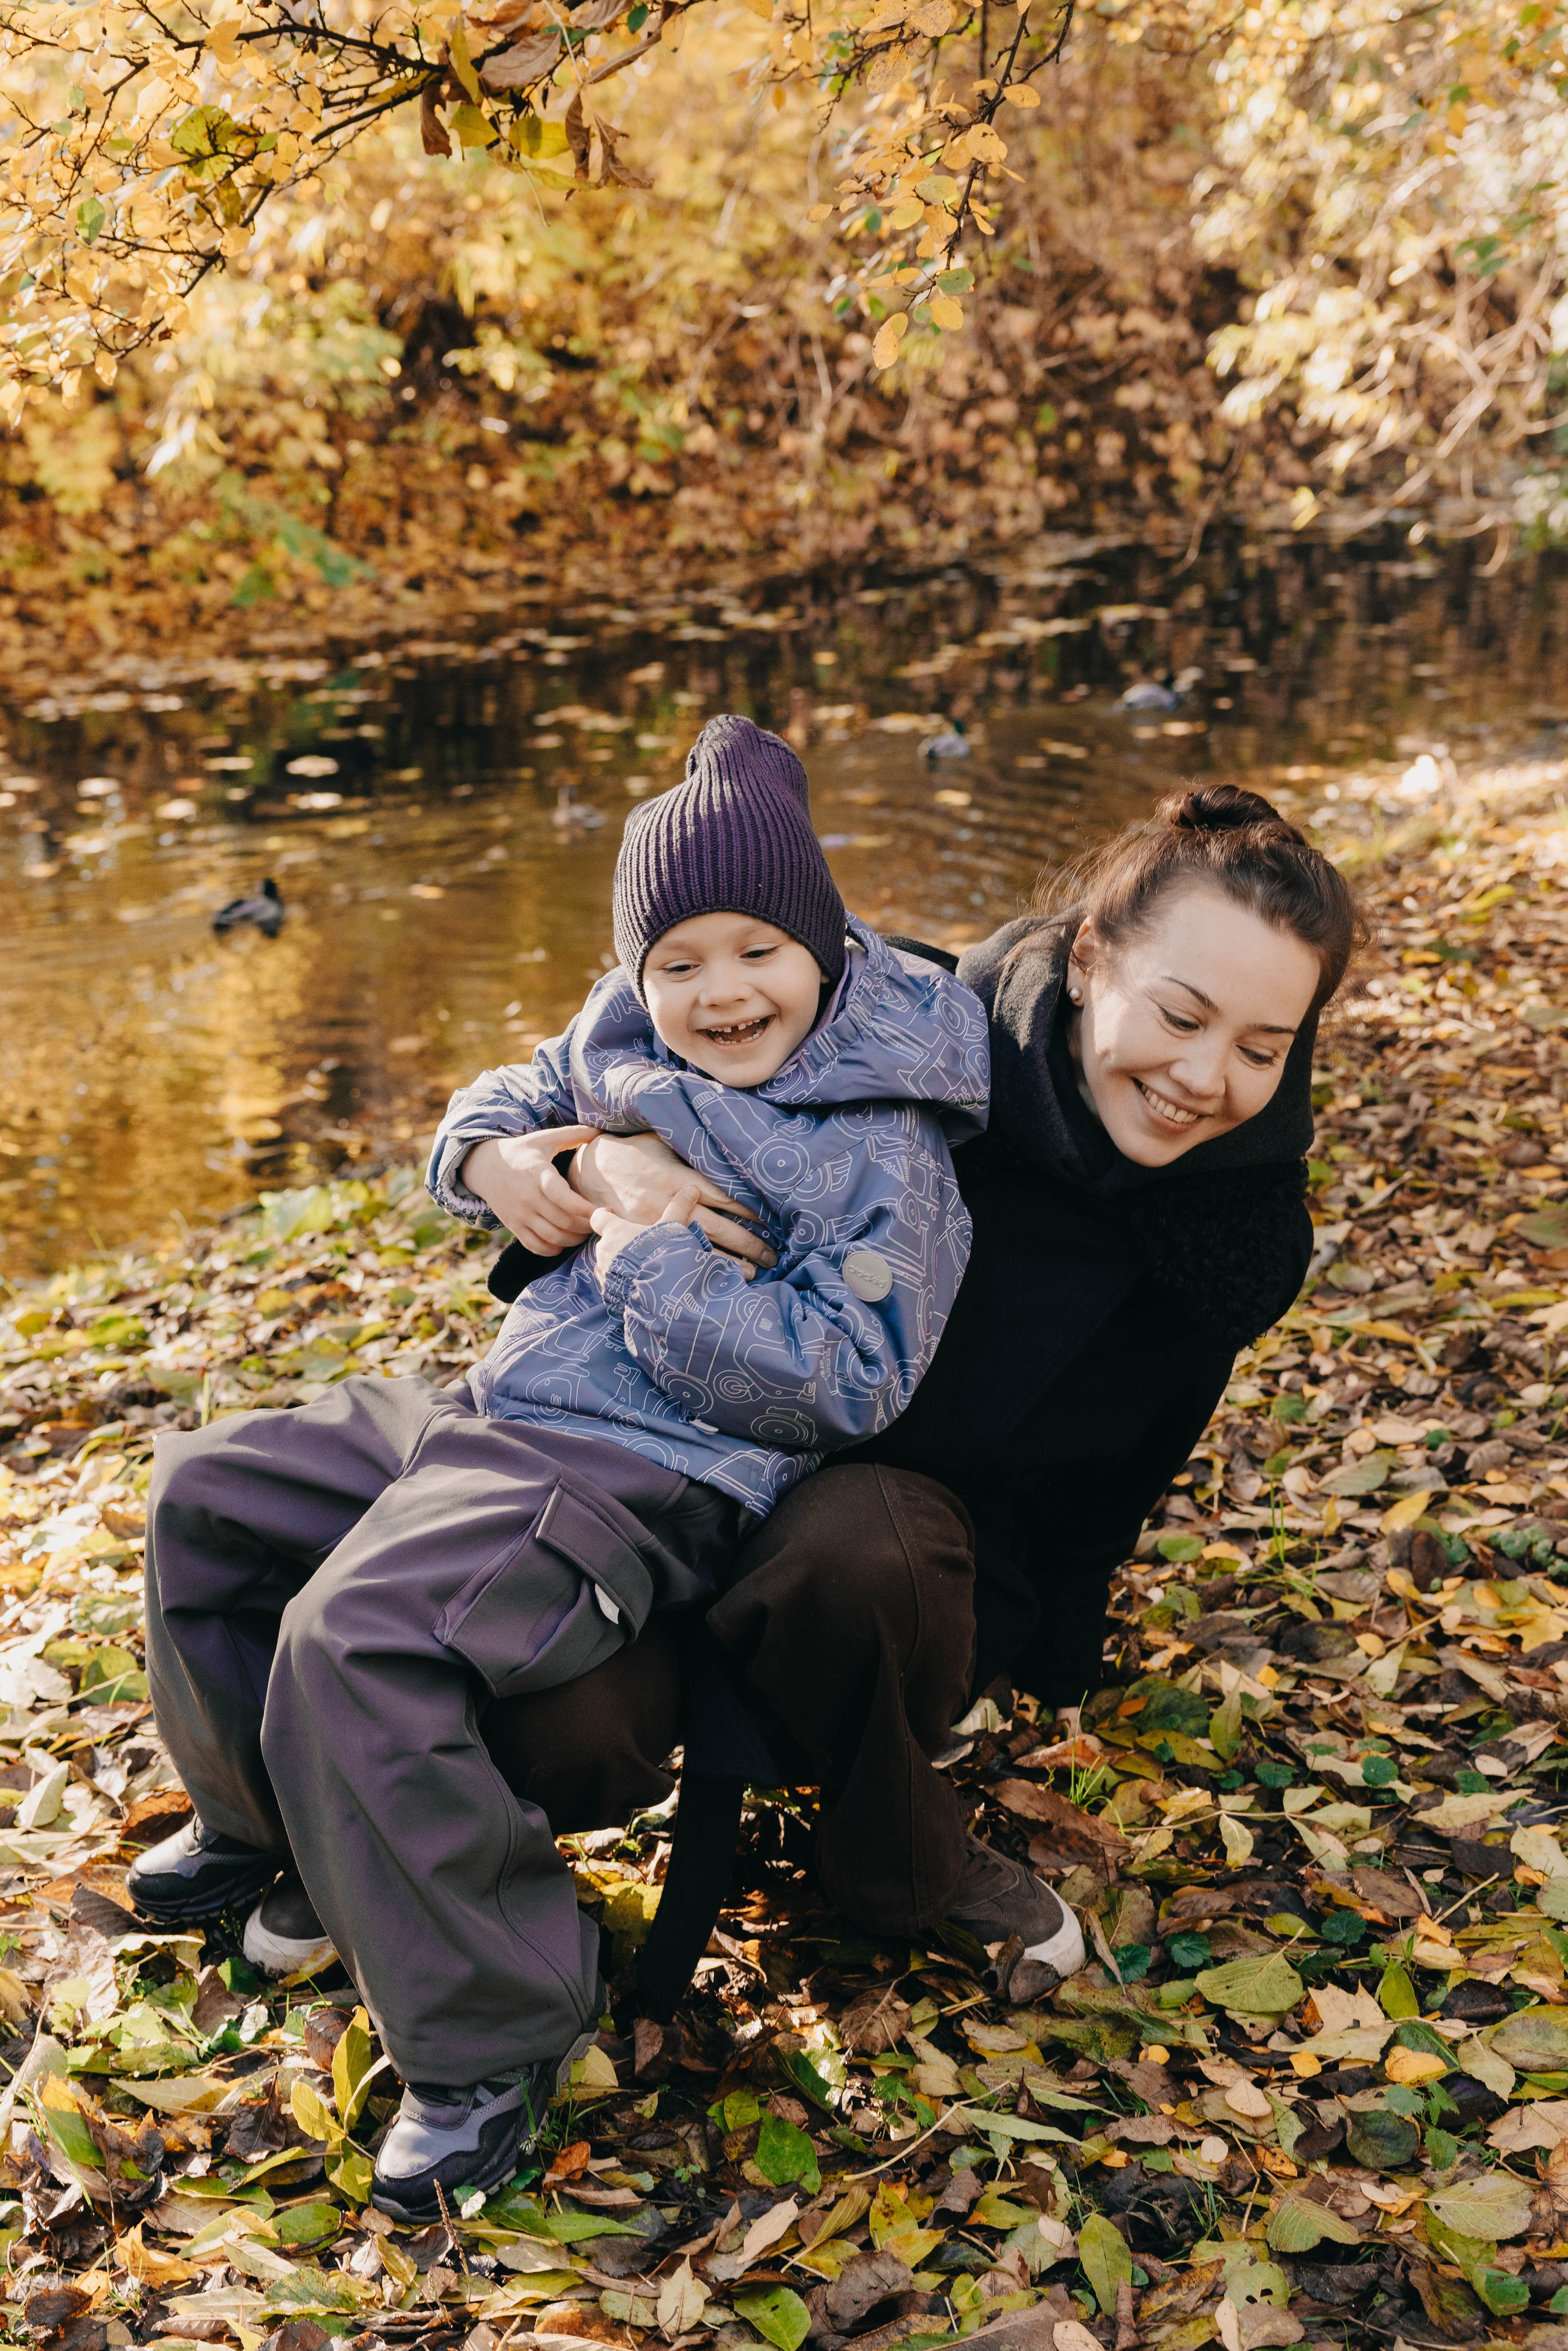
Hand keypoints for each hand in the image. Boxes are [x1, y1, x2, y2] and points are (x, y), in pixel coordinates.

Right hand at [461, 1128, 601, 1255]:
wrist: (485, 1167)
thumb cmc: (522, 1152)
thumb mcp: (544, 1139)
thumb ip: (573, 1134)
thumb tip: (600, 1130)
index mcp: (537, 1174)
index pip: (562, 1196)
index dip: (584, 1208)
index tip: (604, 1209)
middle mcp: (527, 1197)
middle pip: (563, 1222)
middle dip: (587, 1226)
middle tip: (601, 1221)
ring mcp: (520, 1215)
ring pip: (552, 1238)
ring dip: (574, 1239)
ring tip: (586, 1231)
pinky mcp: (514, 1226)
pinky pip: (536, 1247)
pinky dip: (554, 1249)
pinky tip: (564, 1240)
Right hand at [571, 1131, 776, 1272]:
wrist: (588, 1171)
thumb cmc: (633, 1150)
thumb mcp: (661, 1141)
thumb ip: (691, 1149)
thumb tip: (727, 1150)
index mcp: (677, 1176)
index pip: (724, 1196)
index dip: (751, 1209)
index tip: (774, 1218)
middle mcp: (668, 1202)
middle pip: (718, 1227)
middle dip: (750, 1242)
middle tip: (775, 1253)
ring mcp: (654, 1223)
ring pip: (700, 1246)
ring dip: (731, 1261)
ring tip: (757, 1271)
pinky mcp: (643, 1237)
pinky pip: (676, 1254)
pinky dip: (700, 1265)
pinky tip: (719, 1276)